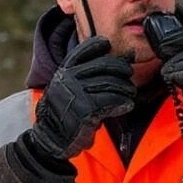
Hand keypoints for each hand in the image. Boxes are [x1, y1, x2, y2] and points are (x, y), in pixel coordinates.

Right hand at [27, 37, 135, 160]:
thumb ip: (93, 73)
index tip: (109, 47)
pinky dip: (123, 103)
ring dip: (125, 89)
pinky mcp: (85, 109)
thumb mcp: (74, 87)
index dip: (99, 45)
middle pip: (104, 65)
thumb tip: (128, 56)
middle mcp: (68, 78)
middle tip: (129, 78)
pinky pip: (111, 101)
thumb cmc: (69, 111)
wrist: (53, 137)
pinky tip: (127, 105)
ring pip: (110, 83)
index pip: (84, 50)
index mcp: (64, 71)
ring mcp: (76, 93)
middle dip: (122, 69)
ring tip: (130, 95)